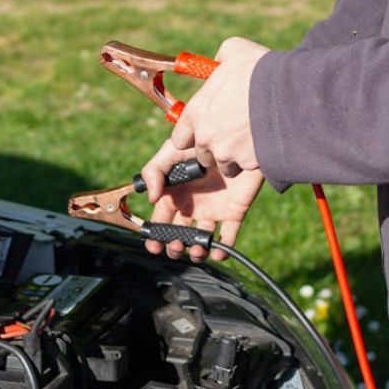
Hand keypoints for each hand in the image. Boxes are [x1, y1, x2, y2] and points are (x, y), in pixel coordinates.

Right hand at [140, 139, 264, 261]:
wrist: (237, 137)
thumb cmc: (202, 140)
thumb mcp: (172, 150)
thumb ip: (154, 171)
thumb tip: (151, 198)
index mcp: (175, 193)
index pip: (161, 220)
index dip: (156, 235)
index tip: (154, 245)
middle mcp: (192, 205)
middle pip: (179, 234)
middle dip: (175, 246)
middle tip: (177, 246)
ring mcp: (213, 210)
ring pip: (201, 239)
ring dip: (196, 251)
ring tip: (197, 249)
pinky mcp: (234, 212)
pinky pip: (228, 236)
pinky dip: (223, 249)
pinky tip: (217, 251)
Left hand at [171, 37, 270, 174]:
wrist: (292, 93)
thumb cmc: (260, 69)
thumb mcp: (234, 51)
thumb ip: (220, 60)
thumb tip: (218, 64)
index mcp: (197, 112)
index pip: (179, 138)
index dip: (191, 135)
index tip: (203, 130)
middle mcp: (207, 137)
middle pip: (202, 154)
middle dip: (214, 147)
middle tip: (231, 133)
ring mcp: (227, 153)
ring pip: (225, 165)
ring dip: (233, 157)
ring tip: (250, 139)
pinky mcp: (249, 163)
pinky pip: (247, 167)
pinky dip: (254, 159)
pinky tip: (265, 143)